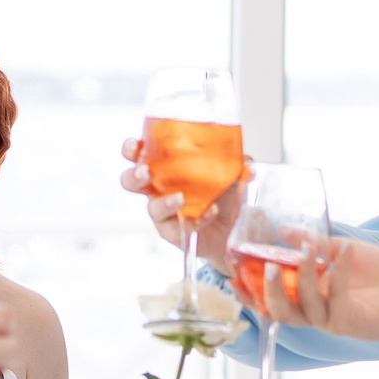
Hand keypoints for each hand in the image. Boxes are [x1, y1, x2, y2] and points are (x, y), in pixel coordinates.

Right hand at [119, 137, 242, 272]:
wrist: (233, 227)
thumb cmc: (222, 193)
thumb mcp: (230, 171)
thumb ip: (236, 161)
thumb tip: (248, 160)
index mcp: (163, 167)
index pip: (138, 155)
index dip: (131, 150)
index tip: (135, 145)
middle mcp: (158, 189)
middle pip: (130, 182)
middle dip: (134, 175)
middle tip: (147, 172)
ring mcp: (164, 213)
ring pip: (151, 209)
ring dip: (164, 202)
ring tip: (180, 198)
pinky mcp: (174, 233)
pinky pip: (178, 227)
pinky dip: (197, 219)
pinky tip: (210, 212)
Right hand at [257, 233, 378, 341]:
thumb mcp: (342, 250)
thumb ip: (313, 242)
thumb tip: (282, 231)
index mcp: (309, 297)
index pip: (272, 299)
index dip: (251, 293)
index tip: (234, 276)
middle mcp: (317, 313)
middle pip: (280, 311)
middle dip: (269, 291)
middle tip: (267, 266)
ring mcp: (333, 320)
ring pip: (305, 307)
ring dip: (304, 277)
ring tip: (308, 251)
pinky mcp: (353, 322)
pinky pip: (337, 299)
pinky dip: (339, 273)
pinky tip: (345, 251)